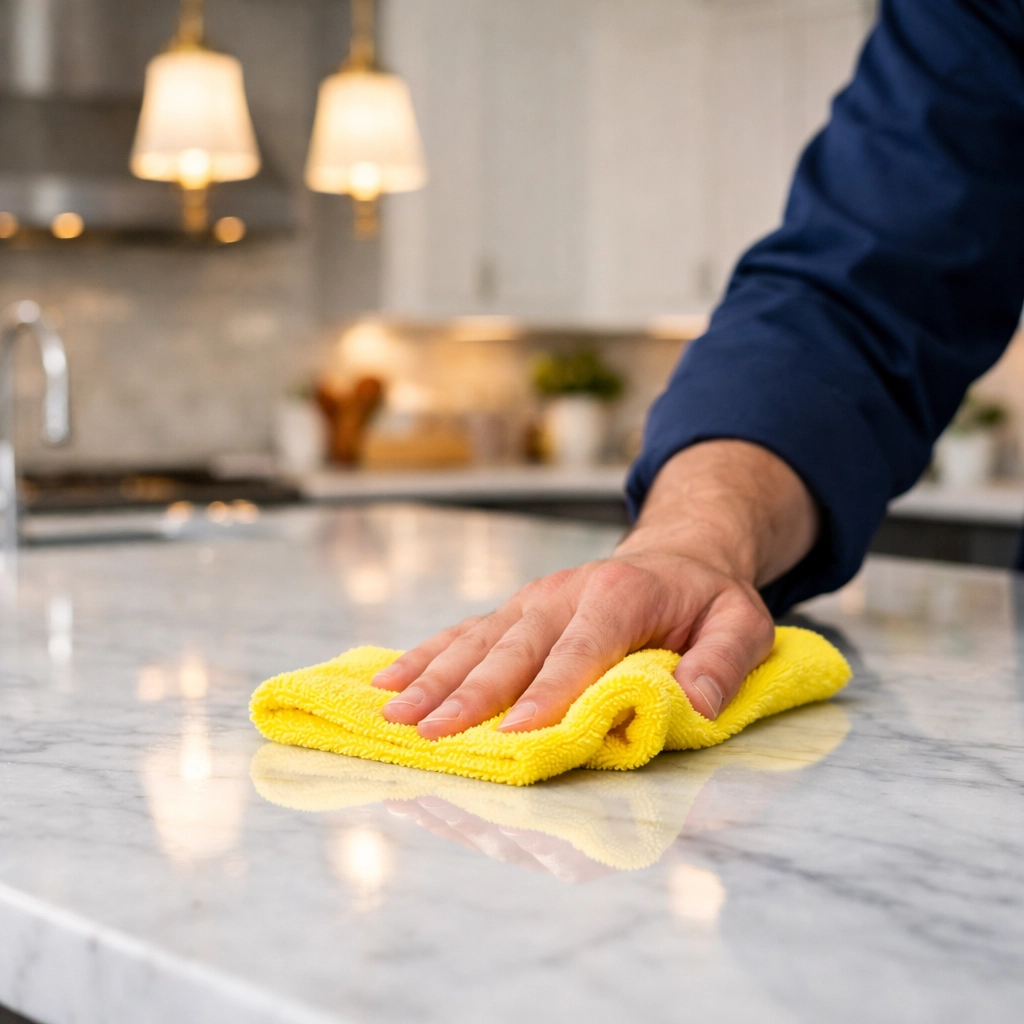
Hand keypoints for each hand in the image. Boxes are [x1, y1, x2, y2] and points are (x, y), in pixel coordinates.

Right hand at [372, 440, 817, 738]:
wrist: (674, 556)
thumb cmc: (706, 599)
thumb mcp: (743, 623)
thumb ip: (724, 661)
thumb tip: (697, 704)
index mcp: (619, 596)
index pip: (579, 651)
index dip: (547, 694)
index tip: (513, 733)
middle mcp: (563, 595)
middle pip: (512, 649)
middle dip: (469, 695)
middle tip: (430, 733)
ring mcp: (531, 602)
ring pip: (475, 642)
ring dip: (431, 679)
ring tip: (392, 715)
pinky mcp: (513, 613)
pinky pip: (462, 634)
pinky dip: (422, 657)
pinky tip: (385, 682)